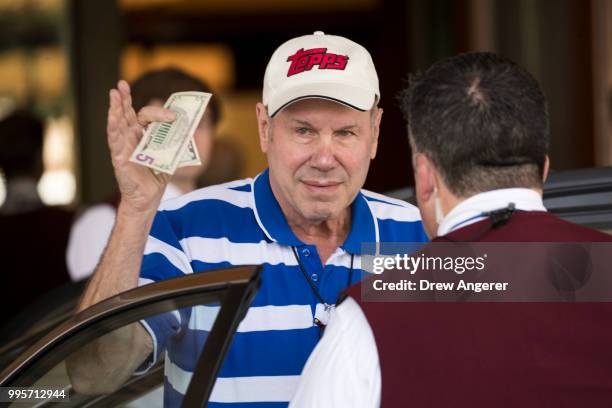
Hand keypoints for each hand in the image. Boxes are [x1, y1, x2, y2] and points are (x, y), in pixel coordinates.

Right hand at [107, 80, 175, 215]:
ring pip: (117, 124)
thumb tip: (190, 128)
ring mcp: (123, 148)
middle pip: (126, 114)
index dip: (159, 113)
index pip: (145, 116)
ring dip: (115, 108)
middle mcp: (130, 138)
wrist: (149, 197)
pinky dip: (114, 128)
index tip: (174, 116)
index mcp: (141, 135)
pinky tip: (113, 118)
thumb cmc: (157, 176)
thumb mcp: (170, 155)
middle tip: (121, 84)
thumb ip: (176, 142)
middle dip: (123, 99)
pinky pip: (115, 142)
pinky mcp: (119, 159)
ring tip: (113, 93)